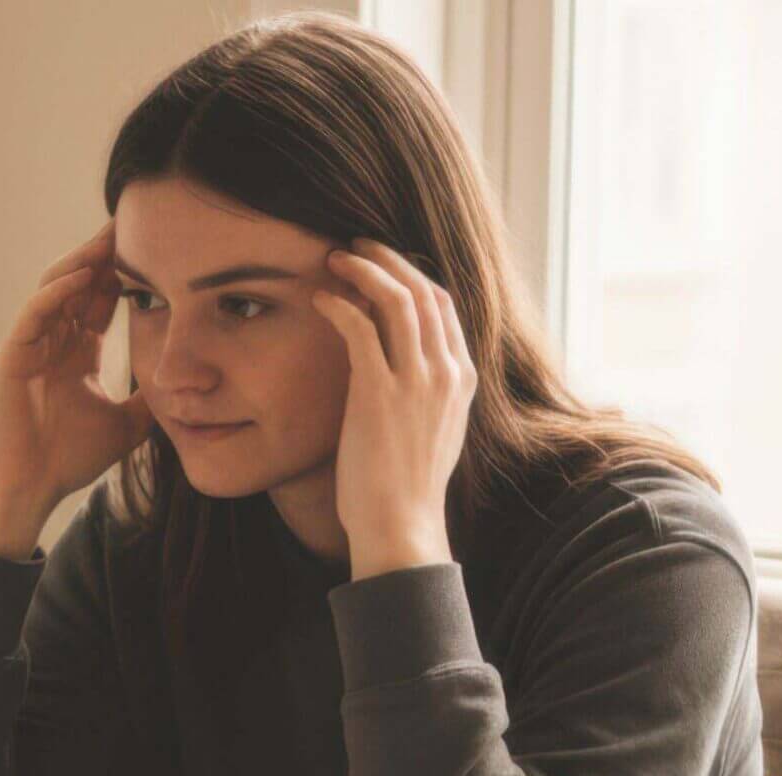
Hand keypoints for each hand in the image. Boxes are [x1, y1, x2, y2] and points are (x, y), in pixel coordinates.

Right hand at [0, 222, 154, 560]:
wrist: (28, 491)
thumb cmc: (65, 461)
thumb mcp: (125, 425)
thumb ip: (148, 402)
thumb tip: (187, 389)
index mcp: (75, 354)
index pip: (100, 300)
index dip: (125, 274)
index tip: (156, 249)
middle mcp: (52, 343)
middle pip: (80, 284)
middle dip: (105, 254)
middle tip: (136, 223)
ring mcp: (29, 347)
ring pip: (55, 289)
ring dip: (81, 262)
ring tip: (109, 238)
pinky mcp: (11, 358)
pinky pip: (33, 314)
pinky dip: (55, 293)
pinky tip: (81, 276)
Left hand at [311, 238, 477, 579]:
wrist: (401, 524)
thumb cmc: (404, 486)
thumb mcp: (430, 430)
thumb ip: (424, 393)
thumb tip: (400, 369)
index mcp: (462, 379)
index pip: (443, 306)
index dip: (411, 276)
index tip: (381, 265)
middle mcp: (446, 372)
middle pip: (423, 291)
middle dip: (387, 260)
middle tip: (354, 246)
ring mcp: (417, 381)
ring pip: (396, 299)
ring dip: (363, 271)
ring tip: (333, 259)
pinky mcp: (380, 393)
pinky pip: (360, 329)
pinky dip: (338, 305)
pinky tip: (319, 299)